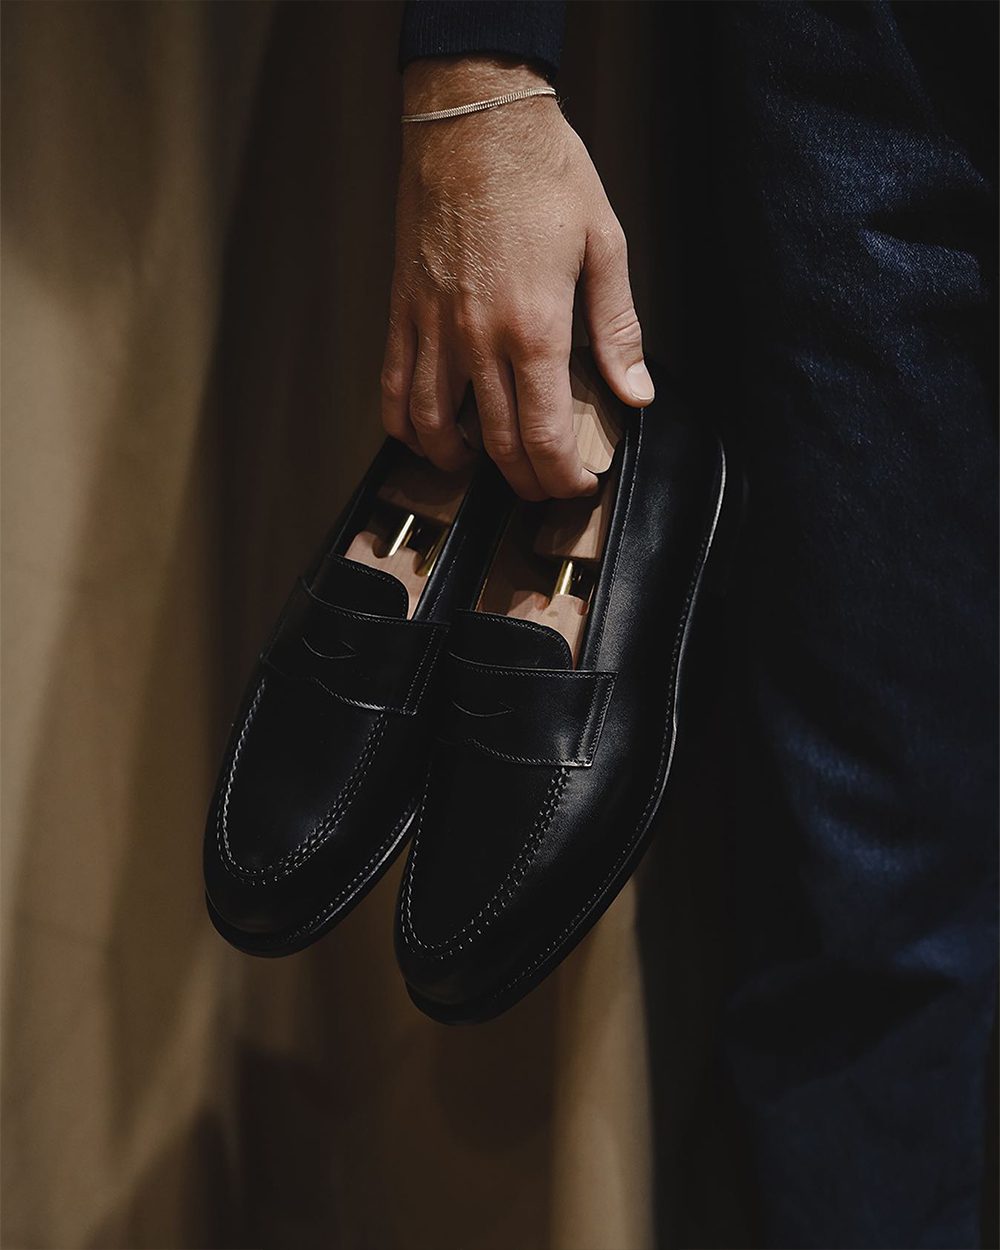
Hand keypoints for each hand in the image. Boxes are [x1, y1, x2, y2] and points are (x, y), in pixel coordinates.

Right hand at [381, 56, 653, 499]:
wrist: (474, 121)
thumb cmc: (543, 173)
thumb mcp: (604, 246)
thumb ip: (618, 330)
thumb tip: (636, 393)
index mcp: (534, 327)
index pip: (544, 435)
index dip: (560, 476)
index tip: (576, 484)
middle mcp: (477, 338)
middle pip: (495, 442)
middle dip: (522, 478)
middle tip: (540, 486)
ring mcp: (433, 327)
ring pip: (433, 425)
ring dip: (459, 461)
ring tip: (481, 467)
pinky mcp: (403, 309)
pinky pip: (393, 384)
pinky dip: (403, 423)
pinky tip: (421, 435)